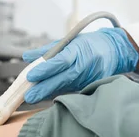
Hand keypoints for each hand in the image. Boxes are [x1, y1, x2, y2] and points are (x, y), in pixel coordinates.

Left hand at [22, 28, 138, 103]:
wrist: (113, 50)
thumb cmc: (87, 44)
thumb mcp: (68, 41)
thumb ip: (46, 50)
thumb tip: (26, 57)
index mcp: (78, 50)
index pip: (60, 61)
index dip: (45, 70)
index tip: (30, 76)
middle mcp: (84, 65)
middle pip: (62, 78)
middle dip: (44, 89)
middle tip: (28, 96)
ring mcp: (89, 77)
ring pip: (65, 87)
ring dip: (48, 93)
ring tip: (32, 97)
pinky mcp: (91, 86)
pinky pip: (72, 90)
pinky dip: (58, 93)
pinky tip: (47, 96)